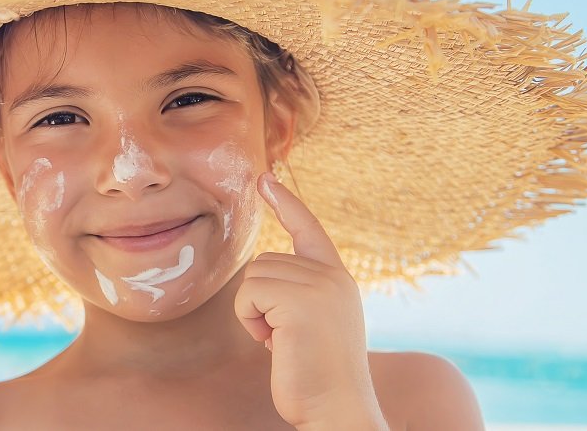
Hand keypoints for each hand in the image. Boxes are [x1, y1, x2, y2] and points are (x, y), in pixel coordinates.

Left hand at [234, 173, 383, 428]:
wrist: (336, 409)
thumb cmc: (316, 377)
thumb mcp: (313, 324)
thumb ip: (298, 293)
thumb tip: (263, 276)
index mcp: (337, 279)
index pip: (309, 230)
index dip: (286, 204)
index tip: (265, 179)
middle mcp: (332, 276)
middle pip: (264, 262)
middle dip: (261, 303)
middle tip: (285, 338)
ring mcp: (319, 285)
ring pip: (253, 278)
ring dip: (255, 314)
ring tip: (284, 342)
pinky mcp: (300, 300)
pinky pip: (249, 295)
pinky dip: (251, 322)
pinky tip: (276, 345)